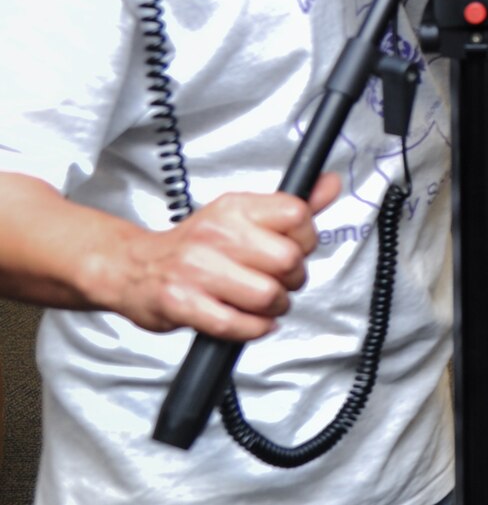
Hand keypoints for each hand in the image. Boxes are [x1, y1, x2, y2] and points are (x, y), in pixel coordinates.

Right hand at [96, 173, 341, 340]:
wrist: (133, 268)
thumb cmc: (194, 245)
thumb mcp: (241, 215)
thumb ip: (291, 205)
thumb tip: (330, 183)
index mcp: (234, 208)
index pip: (296, 215)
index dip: (306, 238)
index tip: (296, 248)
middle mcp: (215, 234)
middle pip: (287, 260)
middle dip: (293, 279)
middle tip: (280, 282)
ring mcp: (196, 269)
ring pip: (267, 294)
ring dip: (275, 307)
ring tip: (264, 303)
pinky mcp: (182, 303)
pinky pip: (237, 324)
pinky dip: (254, 328)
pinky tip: (251, 321)